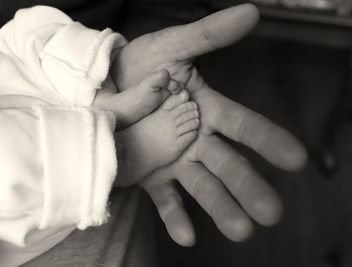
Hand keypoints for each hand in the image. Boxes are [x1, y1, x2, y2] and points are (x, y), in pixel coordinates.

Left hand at [113, 4, 306, 244]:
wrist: (101, 82)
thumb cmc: (139, 64)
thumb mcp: (172, 46)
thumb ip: (208, 35)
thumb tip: (252, 12)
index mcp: (205, 109)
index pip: (241, 125)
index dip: (267, 139)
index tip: (295, 158)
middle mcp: (195, 139)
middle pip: (226, 163)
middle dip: (248, 186)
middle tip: (271, 211)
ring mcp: (173, 159)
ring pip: (201, 185)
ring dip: (220, 207)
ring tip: (241, 230)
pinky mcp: (149, 174)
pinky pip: (164, 197)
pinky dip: (175, 216)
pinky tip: (187, 236)